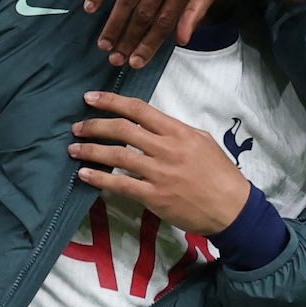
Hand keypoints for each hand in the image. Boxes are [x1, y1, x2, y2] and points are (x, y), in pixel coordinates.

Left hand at [70, 91, 251, 234]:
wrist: (231, 208)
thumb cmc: (219, 174)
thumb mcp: (202, 141)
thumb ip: (175, 131)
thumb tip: (149, 124)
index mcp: (178, 131)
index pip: (139, 109)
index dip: (111, 101)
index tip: (91, 98)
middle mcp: (167, 148)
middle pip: (122, 129)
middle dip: (95, 125)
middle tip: (77, 126)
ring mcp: (159, 173)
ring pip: (117, 155)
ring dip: (91, 151)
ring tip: (74, 149)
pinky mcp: (154, 196)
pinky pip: (120, 184)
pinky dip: (99, 178)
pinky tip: (84, 174)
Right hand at [84, 0, 228, 68]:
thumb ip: (200, 5)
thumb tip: (182, 38)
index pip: (165, 20)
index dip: (149, 45)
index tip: (136, 63)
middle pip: (143, 13)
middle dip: (127, 41)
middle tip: (114, 61)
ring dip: (113, 24)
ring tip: (103, 45)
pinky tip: (91, 8)